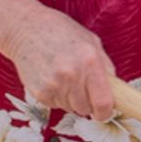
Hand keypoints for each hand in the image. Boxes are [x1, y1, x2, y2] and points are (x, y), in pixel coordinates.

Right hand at [0, 0, 120, 113]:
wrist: (25, 28)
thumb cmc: (59, 32)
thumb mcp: (91, 41)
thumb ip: (105, 66)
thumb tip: (115, 92)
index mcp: (90, 61)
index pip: (103, 102)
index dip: (105, 112)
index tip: (103, 113)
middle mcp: (72, 74)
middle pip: (86, 109)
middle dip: (86, 102)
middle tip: (79, 85)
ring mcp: (54, 84)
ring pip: (70, 108)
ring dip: (70, 99)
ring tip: (63, 77)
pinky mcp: (39, 92)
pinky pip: (54, 105)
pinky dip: (55, 96)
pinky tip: (51, 78)